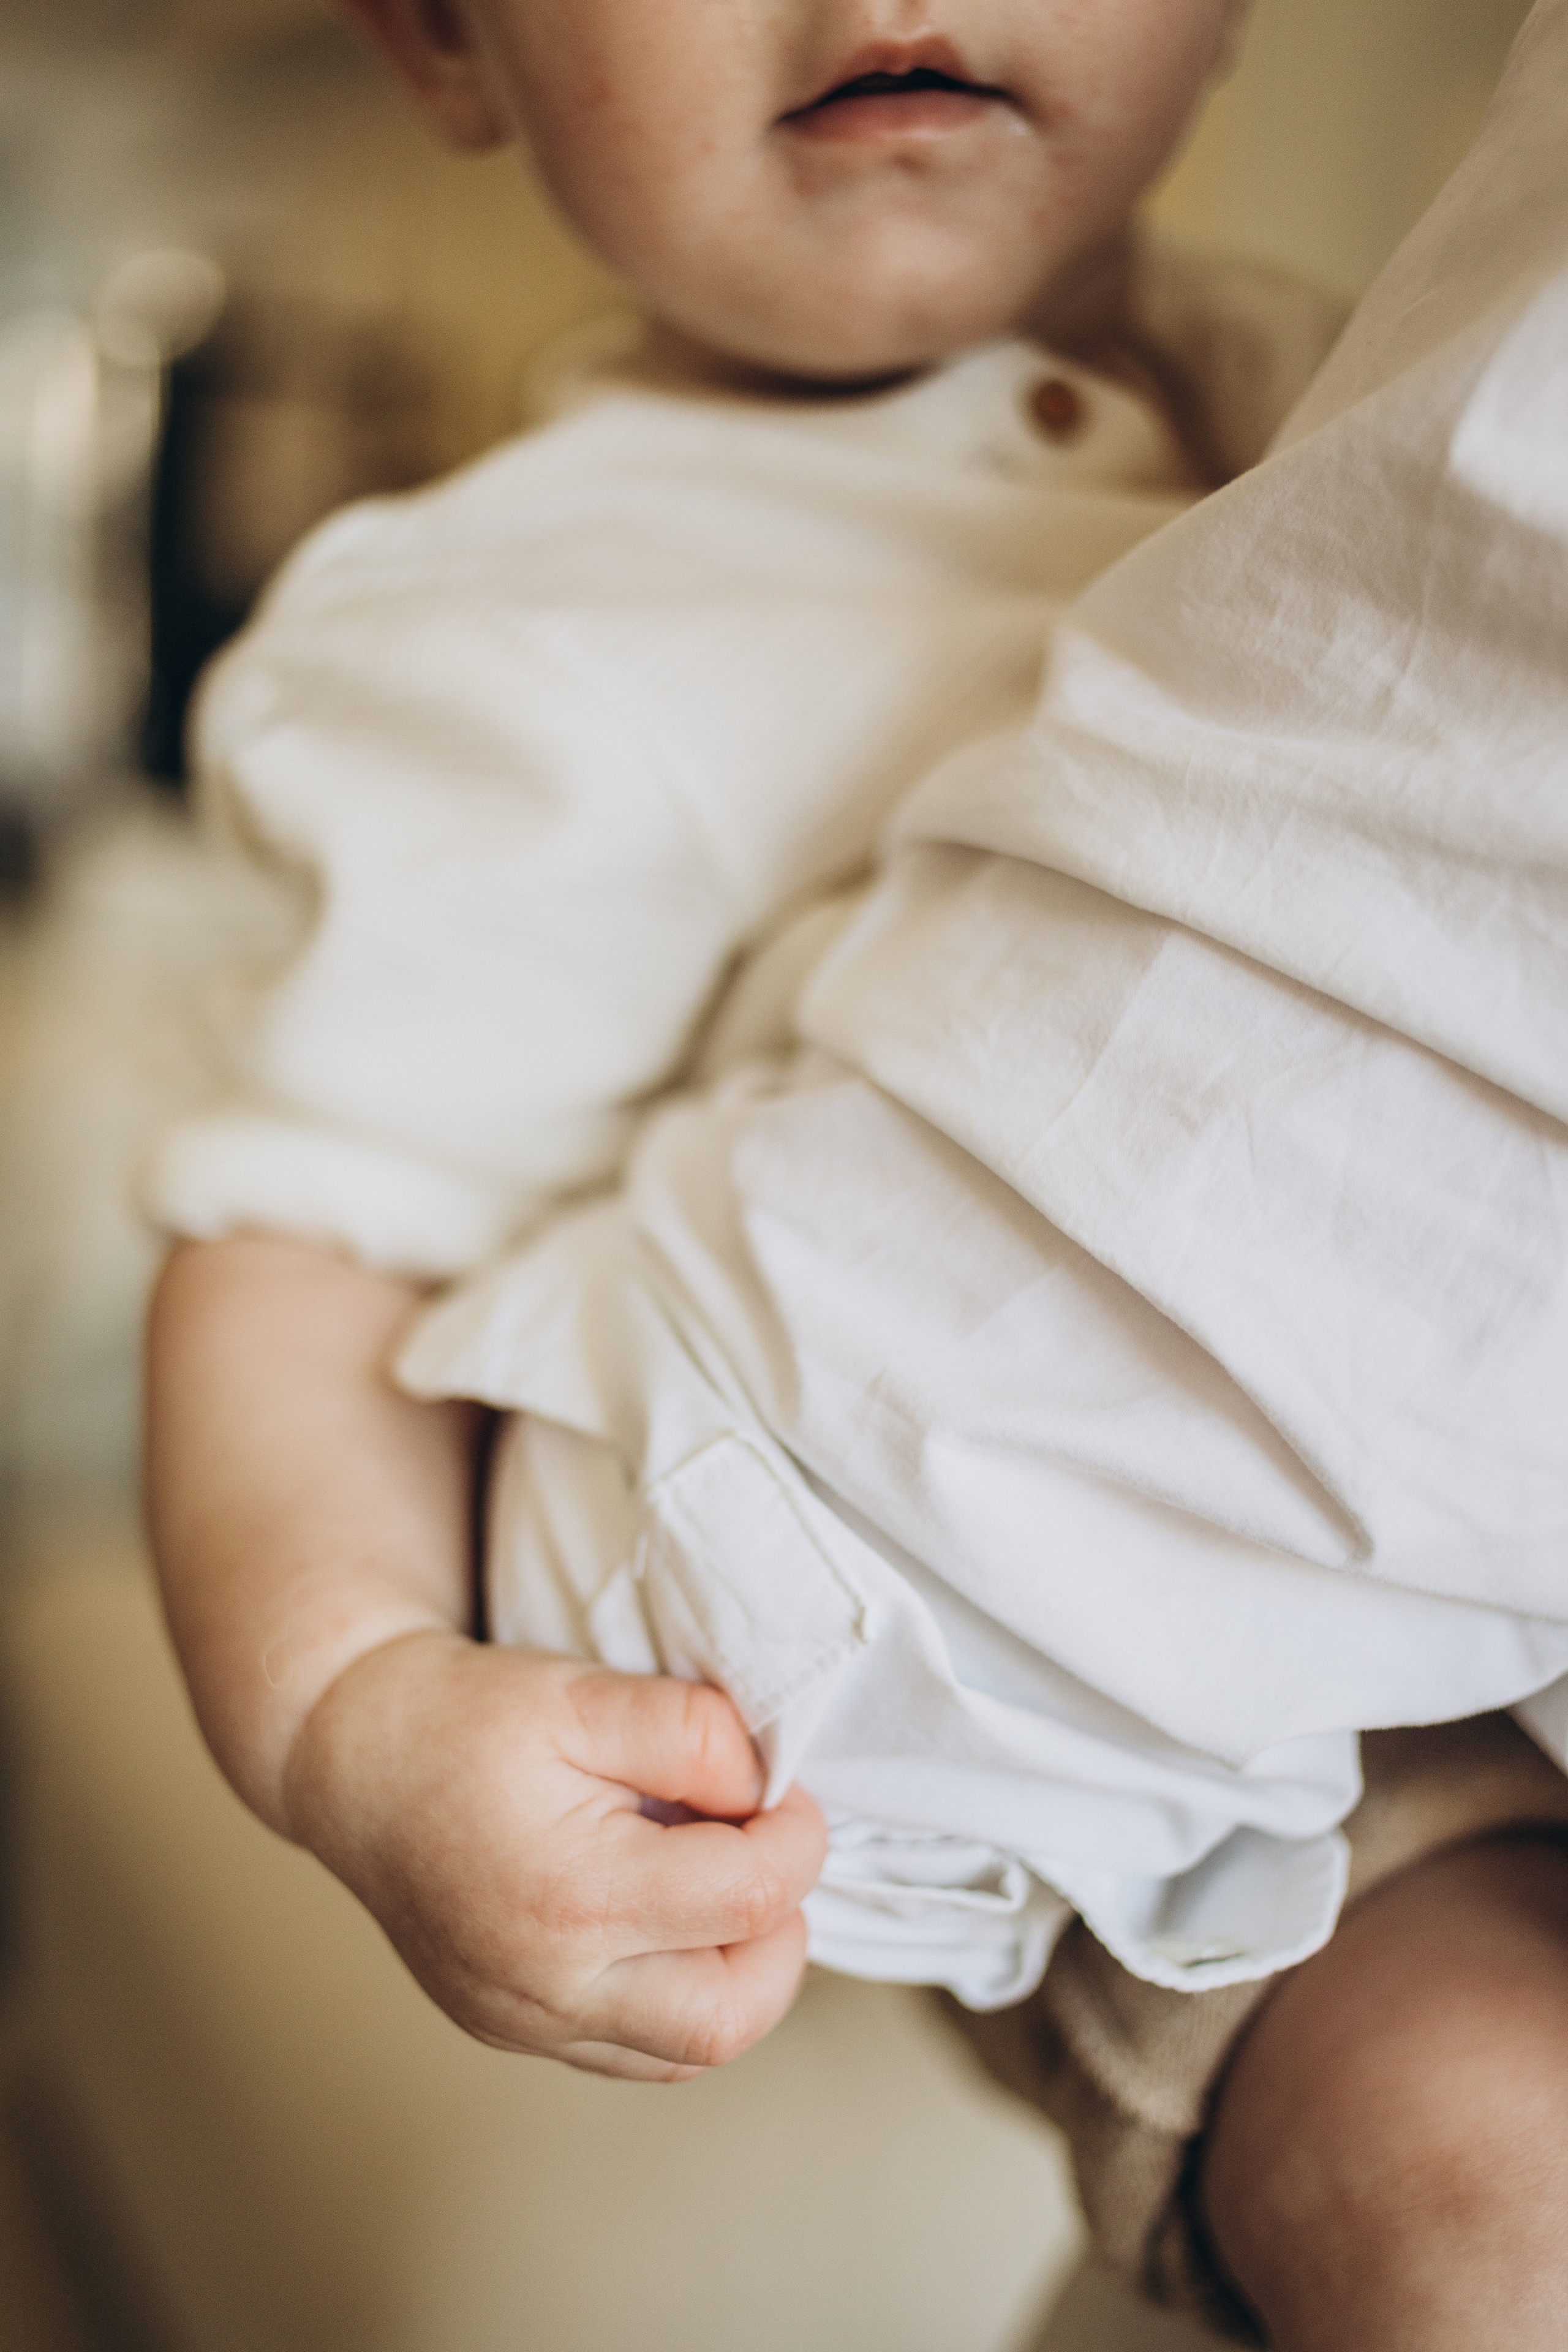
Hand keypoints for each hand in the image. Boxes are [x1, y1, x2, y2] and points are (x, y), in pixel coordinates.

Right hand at [284, 1631, 827, 2080]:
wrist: (348, 1755)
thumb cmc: (461, 1717)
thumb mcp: (584, 1693)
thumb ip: (693, 1733)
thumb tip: (769, 1785)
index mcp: (572, 1896)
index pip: (749, 1898)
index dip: (797, 1837)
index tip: (784, 1792)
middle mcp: (546, 1984)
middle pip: (728, 2016)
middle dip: (780, 1937)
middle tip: (770, 1858)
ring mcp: (523, 2021)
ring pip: (684, 2053)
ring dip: (735, 1979)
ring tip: (723, 1888)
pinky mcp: (509, 2030)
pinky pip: (632, 2051)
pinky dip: (677, 1999)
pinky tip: (671, 1924)